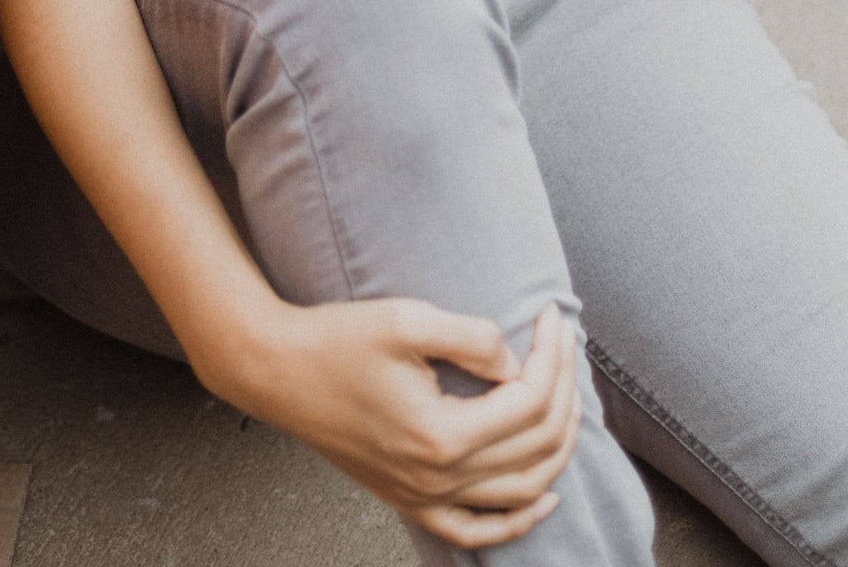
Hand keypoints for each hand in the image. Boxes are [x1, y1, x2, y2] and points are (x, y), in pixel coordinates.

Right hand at [205, 295, 580, 549]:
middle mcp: (439, 477)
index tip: (551, 315)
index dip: (550, 356)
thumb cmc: (337, 340)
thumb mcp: (407, 319)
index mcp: (441, 434)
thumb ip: (470, 338)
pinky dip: (518, 522)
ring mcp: (425, 497)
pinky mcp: (410, 501)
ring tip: (568, 397)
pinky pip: (476, 531)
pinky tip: (543, 498)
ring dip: (557, 447)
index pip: (527, 401)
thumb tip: (514, 361)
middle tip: (563, 344)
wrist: (279, 372)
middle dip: (563, 389)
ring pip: (521, 491)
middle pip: (535, 445)